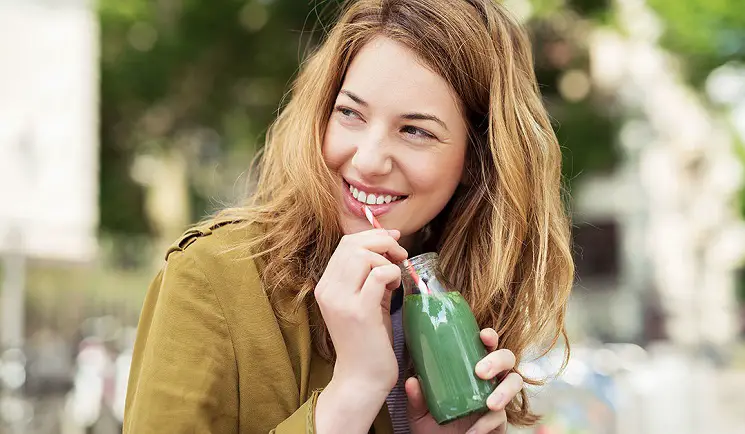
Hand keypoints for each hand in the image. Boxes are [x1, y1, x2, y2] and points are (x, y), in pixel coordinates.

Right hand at [314, 229, 407, 433]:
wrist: (362, 378)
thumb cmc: (367, 339)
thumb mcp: (364, 300)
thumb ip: (370, 274)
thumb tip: (389, 243)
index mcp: (325, 286)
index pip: (345, 244)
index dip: (372, 235)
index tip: (393, 240)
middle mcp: (328, 291)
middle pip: (353, 244)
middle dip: (383, 242)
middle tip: (401, 255)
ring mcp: (341, 301)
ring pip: (364, 256)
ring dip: (387, 260)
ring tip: (396, 277)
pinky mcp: (359, 312)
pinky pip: (378, 275)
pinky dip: (392, 273)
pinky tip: (396, 287)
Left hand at [406, 328, 523, 433]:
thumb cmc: (432, 424)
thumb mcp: (420, 410)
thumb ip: (417, 397)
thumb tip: (412, 381)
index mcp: (470, 368)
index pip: (485, 345)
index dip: (489, 337)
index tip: (484, 335)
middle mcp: (487, 380)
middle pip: (507, 358)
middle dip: (498, 361)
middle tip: (481, 372)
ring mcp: (496, 399)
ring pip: (514, 383)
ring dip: (505, 391)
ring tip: (490, 404)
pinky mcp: (499, 421)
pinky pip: (501, 417)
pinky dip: (488, 422)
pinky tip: (474, 430)